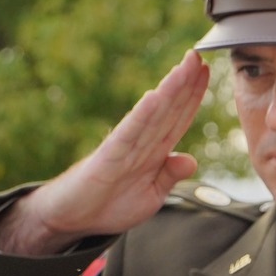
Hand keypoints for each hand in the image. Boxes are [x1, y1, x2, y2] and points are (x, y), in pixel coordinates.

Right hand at [0, 52, 209, 255]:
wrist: (71, 219)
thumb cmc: (108, 205)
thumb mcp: (151, 195)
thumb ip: (168, 176)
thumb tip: (191, 159)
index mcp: (153, 152)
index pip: (176, 118)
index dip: (192, 96)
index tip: (205, 72)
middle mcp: (140, 144)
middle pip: (167, 109)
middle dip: (184, 83)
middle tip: (198, 56)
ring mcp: (124, 148)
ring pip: (152, 115)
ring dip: (170, 91)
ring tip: (185, 67)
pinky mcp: (107, 158)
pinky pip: (128, 134)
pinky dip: (142, 116)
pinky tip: (153, 97)